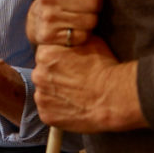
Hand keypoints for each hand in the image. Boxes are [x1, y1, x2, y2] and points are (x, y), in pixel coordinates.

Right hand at [26, 0, 116, 46]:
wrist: (39, 18)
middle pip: (93, 2)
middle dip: (95, 4)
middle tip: (85, 4)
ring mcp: (47, 16)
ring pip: (90, 20)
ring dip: (90, 20)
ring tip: (80, 16)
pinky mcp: (49, 35)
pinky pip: (82, 36)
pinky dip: (83, 34)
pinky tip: (74, 28)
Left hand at [31, 36, 145, 132]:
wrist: (115, 97)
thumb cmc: (105, 68)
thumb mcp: (89, 41)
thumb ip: (71, 41)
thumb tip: (67, 37)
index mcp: (45, 54)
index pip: (45, 54)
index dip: (58, 60)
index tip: (70, 66)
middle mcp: (38, 74)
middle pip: (43, 73)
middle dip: (55, 76)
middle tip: (74, 81)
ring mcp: (41, 96)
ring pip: (45, 92)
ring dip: (56, 93)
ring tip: (75, 95)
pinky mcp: (47, 115)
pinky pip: (49, 110)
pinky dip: (58, 110)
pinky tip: (74, 107)